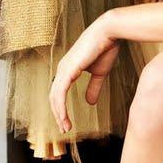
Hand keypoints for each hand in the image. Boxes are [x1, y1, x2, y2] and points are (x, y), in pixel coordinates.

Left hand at [49, 17, 122, 132]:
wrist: (109, 33)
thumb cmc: (105, 48)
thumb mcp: (99, 73)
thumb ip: (93, 87)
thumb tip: (90, 102)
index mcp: (68, 70)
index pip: (60, 93)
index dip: (62, 108)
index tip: (68, 121)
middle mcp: (62, 70)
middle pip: (54, 97)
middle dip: (58, 114)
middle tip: (64, 128)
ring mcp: (63, 70)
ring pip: (55, 97)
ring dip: (59, 114)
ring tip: (65, 126)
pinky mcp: (68, 71)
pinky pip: (60, 93)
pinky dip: (61, 107)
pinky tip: (63, 116)